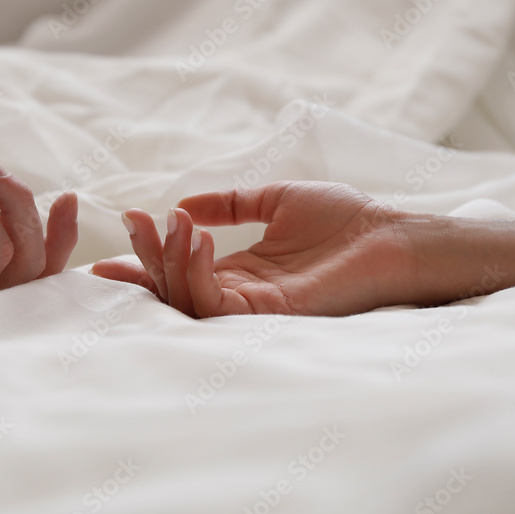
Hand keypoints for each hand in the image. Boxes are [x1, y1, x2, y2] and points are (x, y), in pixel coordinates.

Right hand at [91, 182, 415, 317]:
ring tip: (174, 222)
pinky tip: (198, 238)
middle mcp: (241, 292)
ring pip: (186, 299)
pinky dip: (197, 273)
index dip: (146, 254)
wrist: (392, 235)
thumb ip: (230, 203)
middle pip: (173, 287)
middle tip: (134, 220)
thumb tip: (184, 201)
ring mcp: (254, 306)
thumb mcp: (275, 200)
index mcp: (240, 269)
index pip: (181, 268)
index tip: (122, 226)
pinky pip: (216, 304)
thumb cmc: (347, 219)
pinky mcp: (271, 313)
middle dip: (146, 255)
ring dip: (169, 260)